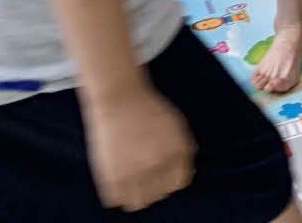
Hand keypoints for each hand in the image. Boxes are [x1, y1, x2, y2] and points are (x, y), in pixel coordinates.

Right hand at [84, 88, 194, 212]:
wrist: (119, 98)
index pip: (179, 183)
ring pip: (138, 203)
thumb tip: (189, 171)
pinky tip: (116, 180)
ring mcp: (135, 173)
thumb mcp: (177, 124)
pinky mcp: (112, 177)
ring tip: (129, 182)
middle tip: (142, 176)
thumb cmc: (148, 108)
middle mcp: (159, 165)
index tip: (160, 174)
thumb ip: (185, 148)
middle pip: (159, 195)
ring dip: (134, 194)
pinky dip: (115, 194)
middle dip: (153, 186)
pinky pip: (115, 200)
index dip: (170, 178)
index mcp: (178, 153)